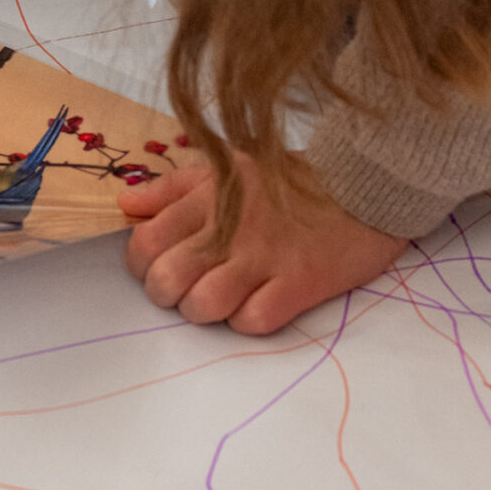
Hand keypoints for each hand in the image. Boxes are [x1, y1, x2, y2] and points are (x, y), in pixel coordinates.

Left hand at [122, 154, 404, 332]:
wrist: (366, 182)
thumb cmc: (290, 179)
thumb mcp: (227, 168)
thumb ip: (172, 188)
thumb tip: (124, 202)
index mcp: (209, 197)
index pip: (146, 242)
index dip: (144, 265)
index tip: (162, 265)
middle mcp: (230, 228)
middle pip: (167, 280)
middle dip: (169, 293)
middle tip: (189, 288)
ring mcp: (265, 257)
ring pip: (203, 306)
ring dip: (205, 311)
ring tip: (223, 299)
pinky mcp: (299, 282)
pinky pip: (252, 321)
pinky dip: (248, 320)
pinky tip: (259, 303)